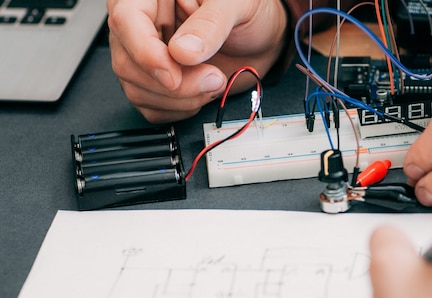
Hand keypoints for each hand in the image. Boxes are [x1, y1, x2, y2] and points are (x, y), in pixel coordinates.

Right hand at [107, 0, 287, 122]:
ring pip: (137, 89)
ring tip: (214, 82)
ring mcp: (147, 56)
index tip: (174, 76)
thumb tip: (182, 51)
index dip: (146, 54)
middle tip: (213, 78)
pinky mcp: (157, 82)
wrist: (262, 35)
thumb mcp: (235, 5)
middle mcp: (143, 25)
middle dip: (173, 85)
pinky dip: (179, 110)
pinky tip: (201, 95)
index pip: (126, 21)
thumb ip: (210, 24)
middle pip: (128, 63)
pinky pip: (151, 106)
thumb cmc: (248, 11)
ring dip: (179, 100)